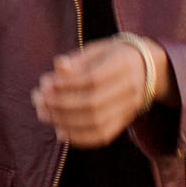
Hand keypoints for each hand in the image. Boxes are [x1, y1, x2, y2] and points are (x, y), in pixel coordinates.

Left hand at [32, 36, 156, 147]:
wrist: (147, 69)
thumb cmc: (113, 55)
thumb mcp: (97, 49)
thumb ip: (77, 59)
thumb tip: (57, 66)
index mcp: (123, 64)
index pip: (93, 79)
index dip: (66, 84)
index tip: (44, 84)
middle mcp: (130, 88)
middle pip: (93, 103)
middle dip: (60, 104)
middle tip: (38, 100)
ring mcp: (129, 107)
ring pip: (96, 122)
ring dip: (64, 121)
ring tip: (43, 113)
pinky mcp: (124, 121)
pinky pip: (102, 136)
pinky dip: (78, 137)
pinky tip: (60, 130)